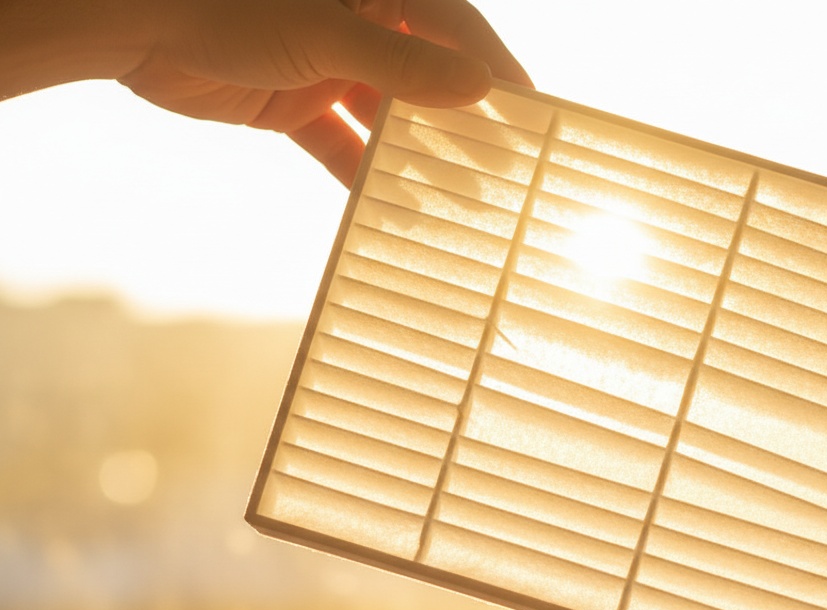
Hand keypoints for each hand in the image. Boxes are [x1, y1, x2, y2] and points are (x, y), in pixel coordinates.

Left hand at [2, 0, 530, 185]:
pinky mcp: (290, 101)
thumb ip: (402, 66)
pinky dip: (359, 173)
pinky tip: (385, 207)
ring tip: (455, 197)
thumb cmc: (229, 4)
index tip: (530, 114)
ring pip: (385, 115)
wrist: (129, 22)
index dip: (493, 70)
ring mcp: (324, 62)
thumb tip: (478, 90)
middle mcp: (358, 21)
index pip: (452, 28)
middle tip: (500, 166)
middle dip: (457, 121)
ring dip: (412, 155)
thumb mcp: (328, 32)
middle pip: (424, 75)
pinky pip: (338, 143)